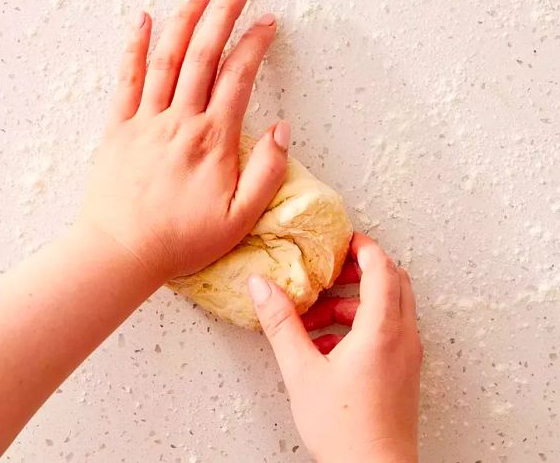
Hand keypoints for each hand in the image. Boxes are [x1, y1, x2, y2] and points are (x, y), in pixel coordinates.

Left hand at [74, 0, 289, 283]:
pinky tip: (142, 21)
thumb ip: (267, 173)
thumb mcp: (239, 219)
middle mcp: (180, 121)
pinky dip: (134, 46)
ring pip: (167, 57)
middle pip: (204, 54)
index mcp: (213, 140)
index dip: (255, 43)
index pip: (239, 77)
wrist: (121, 252)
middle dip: (223, 13)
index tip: (267, 22)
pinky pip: (126, 79)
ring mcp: (145, 121)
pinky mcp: (118, 128)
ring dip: (185, 19)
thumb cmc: (180, 241)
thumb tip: (282, 131)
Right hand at [248, 233, 422, 462]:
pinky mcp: (403, 370)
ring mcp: (407, 355)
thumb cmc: (345, 429)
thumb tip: (262, 286)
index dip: (361, 246)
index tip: (339, 240)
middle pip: (393, 281)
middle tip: (329, 271)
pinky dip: (362, 323)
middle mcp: (403, 336)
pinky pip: (389, 329)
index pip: (382, 267)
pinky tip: (328, 344)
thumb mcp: (302, 371)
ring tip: (317, 317)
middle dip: (360, 270)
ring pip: (391, 306)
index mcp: (382, 329)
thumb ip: (281, 323)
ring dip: (356, 301)